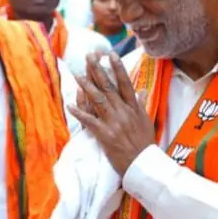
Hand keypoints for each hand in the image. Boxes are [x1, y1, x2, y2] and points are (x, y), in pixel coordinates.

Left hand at [69, 52, 156, 175]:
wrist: (142, 164)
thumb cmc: (145, 143)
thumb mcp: (147, 121)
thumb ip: (141, 104)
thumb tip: (142, 91)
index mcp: (134, 107)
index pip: (125, 83)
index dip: (118, 68)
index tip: (110, 54)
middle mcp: (124, 112)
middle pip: (108, 87)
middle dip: (98, 71)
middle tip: (89, 57)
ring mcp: (113, 123)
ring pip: (98, 100)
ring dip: (87, 87)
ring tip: (77, 75)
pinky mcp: (104, 135)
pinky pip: (89, 121)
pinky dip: (80, 113)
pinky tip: (70, 105)